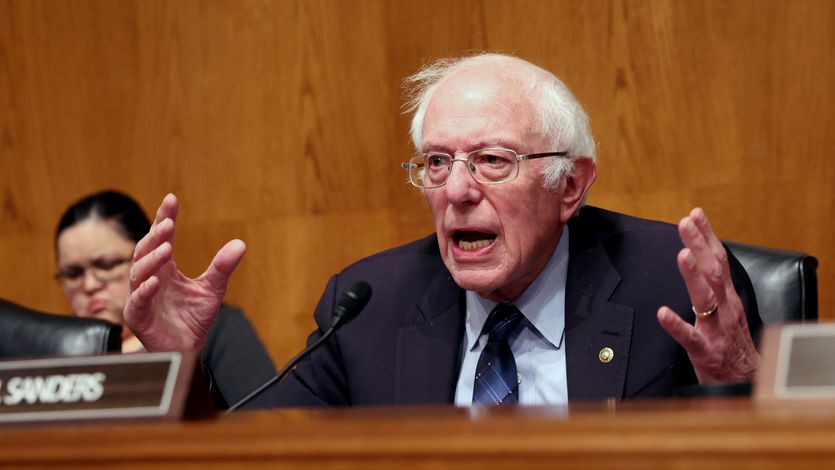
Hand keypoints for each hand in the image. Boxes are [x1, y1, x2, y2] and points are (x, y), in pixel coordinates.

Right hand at [123, 194, 245, 351]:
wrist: (188, 348)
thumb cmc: (193, 317)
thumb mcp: (212, 289)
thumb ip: (222, 267)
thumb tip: (240, 244)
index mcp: (165, 268)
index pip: (162, 238)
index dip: (164, 218)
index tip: (171, 199)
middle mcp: (150, 277)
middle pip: (146, 250)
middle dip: (156, 236)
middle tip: (168, 223)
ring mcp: (141, 296)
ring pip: (139, 272)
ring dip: (151, 259)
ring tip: (166, 248)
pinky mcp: (138, 316)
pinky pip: (138, 301)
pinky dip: (145, 290)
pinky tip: (156, 282)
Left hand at [657, 208, 759, 382]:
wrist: (746, 382)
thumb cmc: (731, 344)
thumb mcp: (727, 309)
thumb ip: (715, 286)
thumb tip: (700, 257)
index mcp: (728, 297)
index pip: (719, 260)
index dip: (708, 236)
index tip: (695, 214)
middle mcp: (726, 309)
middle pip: (713, 271)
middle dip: (699, 245)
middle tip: (685, 222)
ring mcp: (716, 330)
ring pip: (705, 299)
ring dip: (693, 276)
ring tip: (682, 255)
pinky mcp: (706, 352)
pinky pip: (690, 337)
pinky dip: (676, 325)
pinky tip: (663, 313)